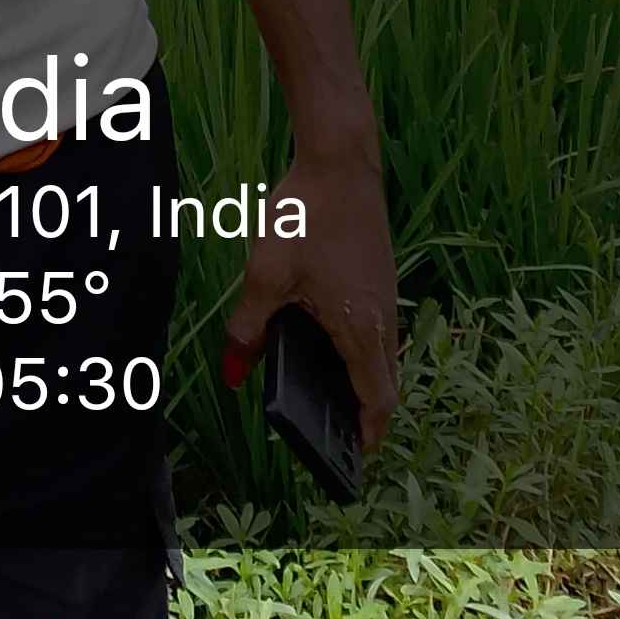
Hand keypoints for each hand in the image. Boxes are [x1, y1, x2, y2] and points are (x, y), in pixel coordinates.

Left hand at [218, 140, 398, 456]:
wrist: (340, 161)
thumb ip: (248, 328)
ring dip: (363, 379)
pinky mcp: (380, 276)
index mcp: (360, 327)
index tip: (355, 458)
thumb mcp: (264, 275)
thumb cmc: (304, 216)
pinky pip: (376, 328)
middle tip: (337, 435)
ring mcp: (386, 295)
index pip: (376, 399)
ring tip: (329, 396)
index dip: (368, 433)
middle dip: (364, 412)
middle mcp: (383, 317)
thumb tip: (233, 372)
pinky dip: (360, 349)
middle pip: (384, 382)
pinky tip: (326, 341)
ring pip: (381, 354)